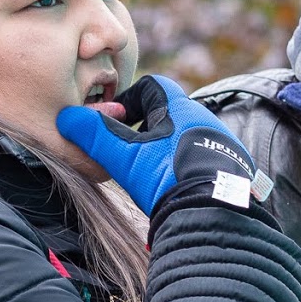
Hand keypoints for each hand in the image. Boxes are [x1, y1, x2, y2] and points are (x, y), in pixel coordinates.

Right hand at [57, 74, 255, 215]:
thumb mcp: (122, 156)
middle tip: (129, 152)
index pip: (151, 86)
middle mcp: (205, 119)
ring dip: (167, 148)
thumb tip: (66, 117)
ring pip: (187, 136)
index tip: (115, 124)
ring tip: (151, 172)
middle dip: (146, 128)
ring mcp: (223, 143)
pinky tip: (176, 186)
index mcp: (180, 108)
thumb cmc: (164, 178)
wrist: (213, 215)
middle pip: (169, 112)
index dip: (128, 100)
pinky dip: (187, 165)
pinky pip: (205, 156)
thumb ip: (93, 134)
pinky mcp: (234, 167)